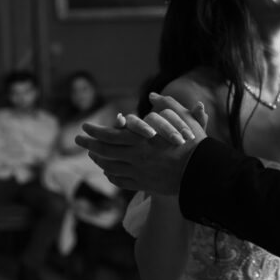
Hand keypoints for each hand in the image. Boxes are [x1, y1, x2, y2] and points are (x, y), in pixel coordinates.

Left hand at [74, 94, 207, 194]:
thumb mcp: (183, 119)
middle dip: (89, 145)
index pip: (109, 135)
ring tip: (92, 154)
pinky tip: (109, 170)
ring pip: (110, 167)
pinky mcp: (144, 184)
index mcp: (141, 140)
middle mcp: (135, 157)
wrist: (202, 174)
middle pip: (104, 151)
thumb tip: (153, 95)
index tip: (84, 127)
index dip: (94, 131)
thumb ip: (167, 105)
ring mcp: (138, 173)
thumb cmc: (194, 144)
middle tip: (78, 140)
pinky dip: (111, 174)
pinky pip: (121, 180)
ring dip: (99, 160)